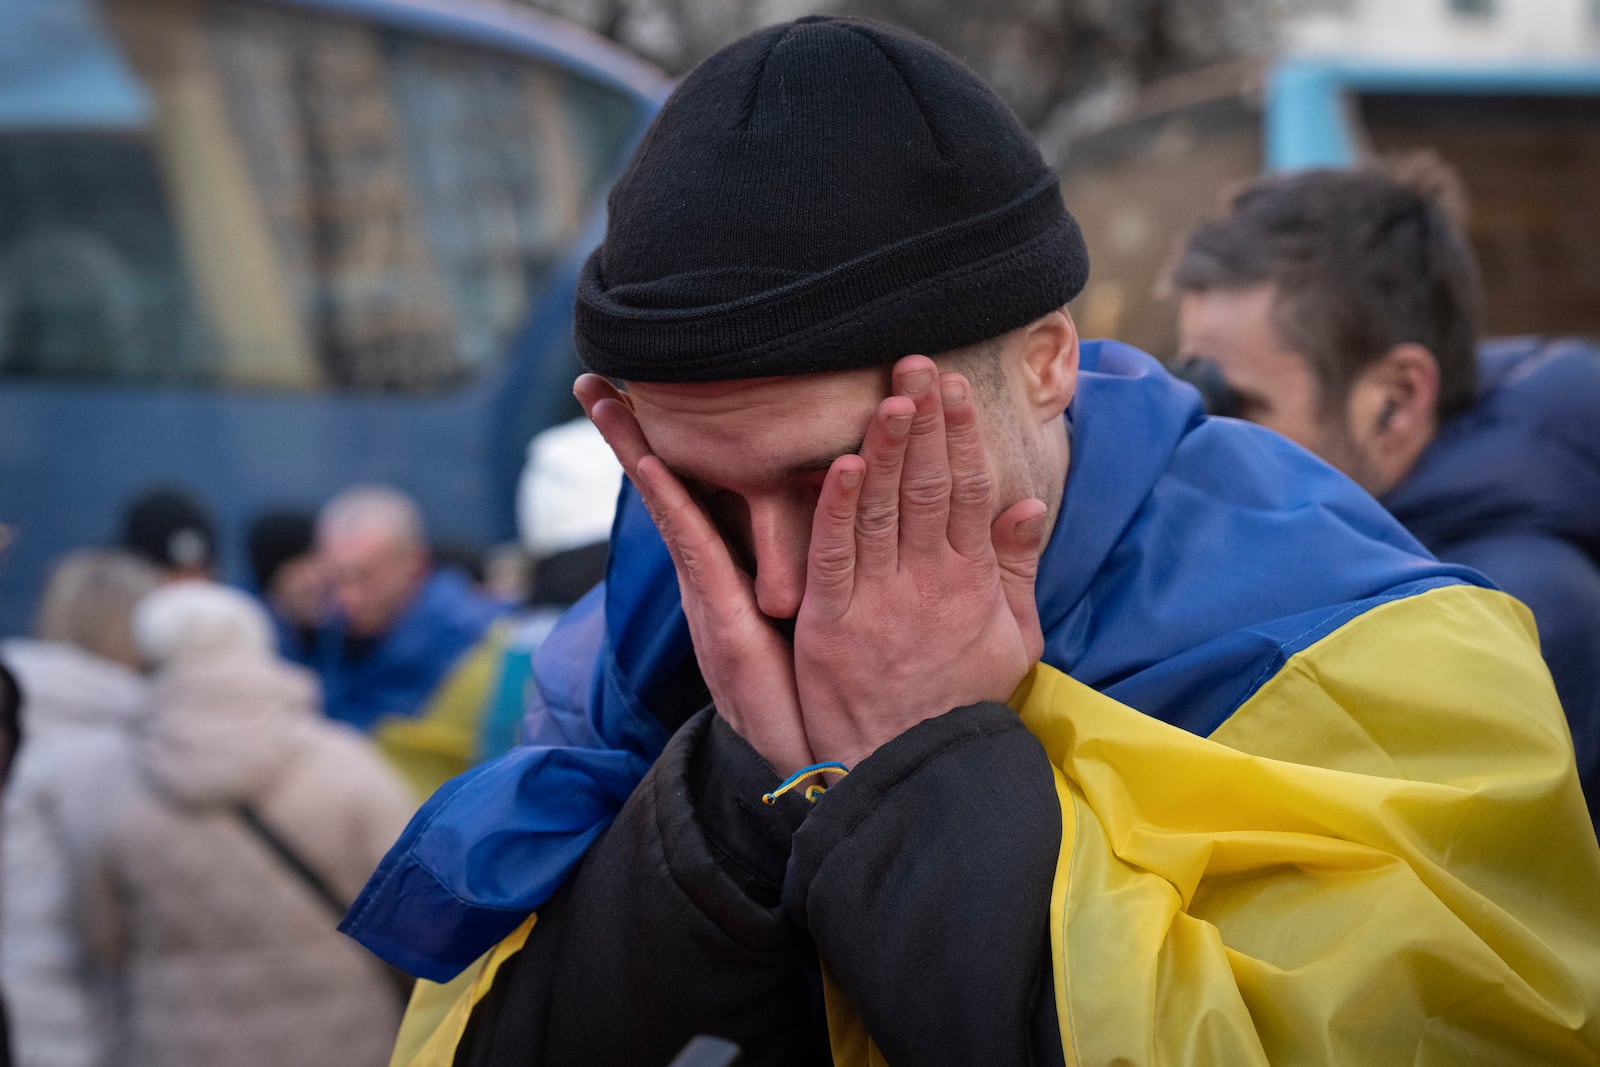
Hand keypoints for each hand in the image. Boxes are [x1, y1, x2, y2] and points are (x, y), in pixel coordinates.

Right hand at [575, 375, 815, 775]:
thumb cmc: (828, 692)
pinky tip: (652, 463)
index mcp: (736, 573)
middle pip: (668, 490)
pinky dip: (669, 503)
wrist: (824, 767)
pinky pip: (693, 550)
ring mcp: (710, 599)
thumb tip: (842, 517)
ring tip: (603, 399)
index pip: (699, 495)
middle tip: (596, 378)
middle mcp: (714, 579)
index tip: (643, 397)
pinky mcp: (720, 622)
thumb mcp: (822, 616)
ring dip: (633, 452)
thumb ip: (818, 572)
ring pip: (669, 508)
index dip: (668, 447)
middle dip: (630, 436)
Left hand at [793, 356, 1046, 769]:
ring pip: (881, 510)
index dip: (961, 436)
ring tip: (890, 393)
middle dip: (925, 421)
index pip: (966, 491)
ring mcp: (878, 602)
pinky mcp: (832, 626)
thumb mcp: (1011, 639)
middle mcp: (927, 582)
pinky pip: (835, 556)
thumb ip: (1016, 569)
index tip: (957, 389)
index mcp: (969, 581)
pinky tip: (841, 464)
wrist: (918, 772)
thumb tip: (1031, 504)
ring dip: (885, 447)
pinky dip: (838, 509)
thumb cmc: (962, 704)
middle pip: (925, 486)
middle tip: (919, 363)